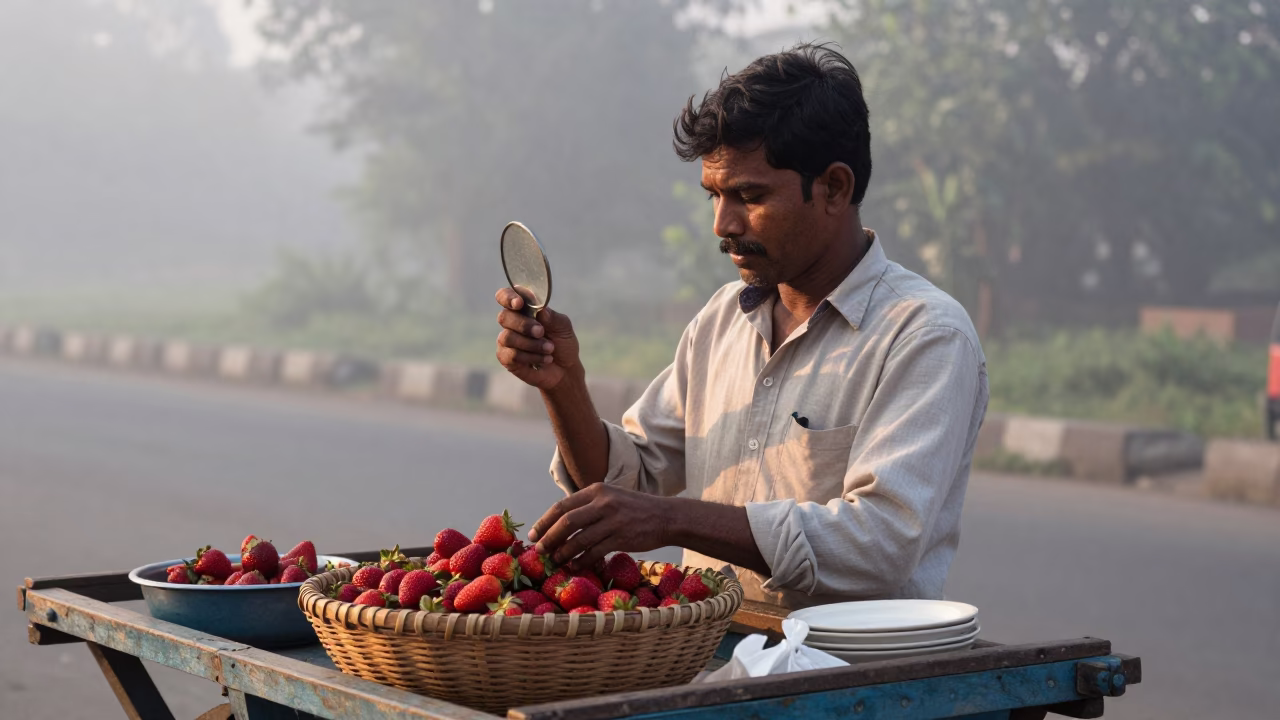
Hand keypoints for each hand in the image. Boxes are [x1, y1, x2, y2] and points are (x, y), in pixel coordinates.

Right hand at [495, 287, 580, 389]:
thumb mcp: (563, 327)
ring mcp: (507, 341)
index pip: (505, 296)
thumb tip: (540, 310)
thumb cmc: (563, 343)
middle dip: (524, 325)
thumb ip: (552, 317)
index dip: (508, 297)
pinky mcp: (506, 358)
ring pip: (508, 337)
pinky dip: (530, 357)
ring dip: (531, 344)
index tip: (519, 303)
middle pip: (504, 317)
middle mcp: (512, 323)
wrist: (566, 369)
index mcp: (523, 309)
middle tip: (541, 332)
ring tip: (549, 349)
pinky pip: (511, 355)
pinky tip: (545, 359)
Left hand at [528, 484, 670, 569]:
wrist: (667, 516)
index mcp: (597, 490)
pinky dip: (581, 561)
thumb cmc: (635, 509)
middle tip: (539, 550)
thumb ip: (588, 506)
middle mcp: (603, 503)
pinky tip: (575, 567)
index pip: (562, 506)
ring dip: (563, 553)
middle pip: (566, 522)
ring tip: (555, 561)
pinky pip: (594, 552)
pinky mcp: (622, 537)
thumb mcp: (611, 498)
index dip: (544, 522)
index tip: (533, 535)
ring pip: (578, 540)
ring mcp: (613, 520)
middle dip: (549, 538)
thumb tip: (560, 523)